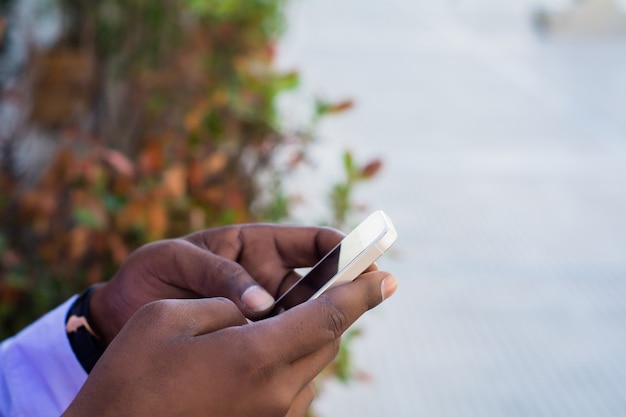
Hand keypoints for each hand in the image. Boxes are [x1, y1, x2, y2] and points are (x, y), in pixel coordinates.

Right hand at [63, 271, 397, 416]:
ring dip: (313, 333)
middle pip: (326, 341)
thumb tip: (257, 308)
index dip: (360, 292)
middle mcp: (275, 392)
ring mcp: (270, 414)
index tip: (385, 275)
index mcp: (256, 357)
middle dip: (338, 308)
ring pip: (312, 364)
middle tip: (345, 279)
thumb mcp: (170, 318)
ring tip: (302, 308)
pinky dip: (293, 356)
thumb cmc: (130, 375)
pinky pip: (293, 383)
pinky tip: (270, 343)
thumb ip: (225, 306)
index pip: (327, 317)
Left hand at [90, 225, 345, 344]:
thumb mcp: (178, 260)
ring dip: (312, 321)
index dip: (341, 247)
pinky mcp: (250, 335)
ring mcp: (262, 307)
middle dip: (338, 289)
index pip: (311, 242)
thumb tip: (261, 305)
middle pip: (317, 282)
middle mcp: (266, 275)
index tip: (362, 258)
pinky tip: (289, 352)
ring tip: (318, 330)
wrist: (119, 308)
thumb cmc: (151, 271)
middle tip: (354, 303)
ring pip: (302, 314)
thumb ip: (220, 274)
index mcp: (255, 244)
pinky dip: (288, 344)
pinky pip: (279, 338)